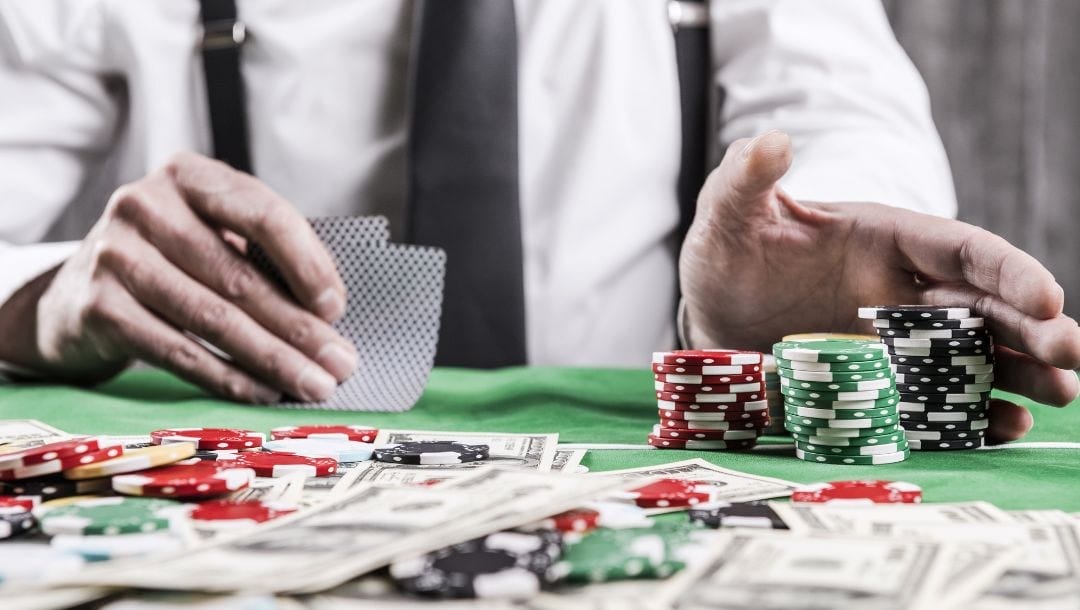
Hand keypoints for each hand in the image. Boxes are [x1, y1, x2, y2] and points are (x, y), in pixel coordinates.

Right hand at [0, 152, 355, 402]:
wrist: (76, 293)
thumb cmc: (171, 261)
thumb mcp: (213, 236)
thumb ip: (264, 255)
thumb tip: (328, 312)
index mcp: (189, 175)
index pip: (263, 213)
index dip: (307, 263)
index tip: (336, 307)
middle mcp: (146, 205)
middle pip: (239, 276)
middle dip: (299, 328)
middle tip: (340, 363)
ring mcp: (115, 254)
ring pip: (212, 318)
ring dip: (272, 359)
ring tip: (312, 384)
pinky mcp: (98, 306)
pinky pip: (178, 351)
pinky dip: (227, 377)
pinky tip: (263, 393)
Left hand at [680, 130, 1079, 441]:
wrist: (708, 311)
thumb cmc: (726, 253)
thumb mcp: (727, 214)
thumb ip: (746, 180)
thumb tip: (771, 142)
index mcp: (881, 238)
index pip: (958, 249)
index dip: (1006, 270)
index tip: (1048, 297)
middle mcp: (899, 289)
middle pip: (981, 305)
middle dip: (1033, 328)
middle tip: (1073, 357)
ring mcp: (891, 340)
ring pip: (970, 353)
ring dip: (1017, 372)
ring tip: (1061, 396)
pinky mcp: (875, 382)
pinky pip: (930, 399)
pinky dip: (967, 412)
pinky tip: (1001, 427)